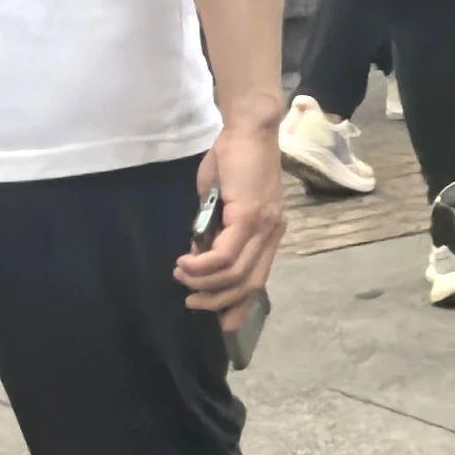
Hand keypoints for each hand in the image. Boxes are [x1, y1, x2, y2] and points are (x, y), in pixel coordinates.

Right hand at [176, 124, 283, 322]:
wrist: (248, 130)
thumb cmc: (233, 162)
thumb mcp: (222, 204)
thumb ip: (215, 230)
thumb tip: (201, 257)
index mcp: (270, 233)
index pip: (259, 279)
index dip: (240, 306)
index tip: (221, 324)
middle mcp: (272, 233)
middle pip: (250, 285)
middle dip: (218, 303)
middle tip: (192, 302)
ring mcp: (264, 225)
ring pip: (236, 274)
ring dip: (203, 283)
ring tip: (182, 275)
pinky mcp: (251, 215)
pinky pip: (225, 255)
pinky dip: (202, 266)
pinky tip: (185, 262)